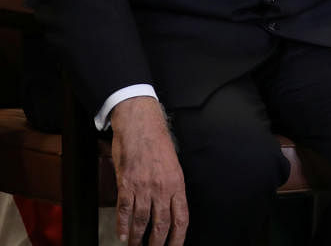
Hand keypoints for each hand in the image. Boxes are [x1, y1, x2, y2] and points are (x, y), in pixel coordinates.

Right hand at [109, 96, 187, 245]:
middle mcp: (162, 188)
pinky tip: (122, 234)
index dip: (178, 237)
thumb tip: (170, 207)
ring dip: (137, 238)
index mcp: (177, 183)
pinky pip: (124, 210)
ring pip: (141, 221)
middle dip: (157, 243)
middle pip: (161, 224)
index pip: (181, 218)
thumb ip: (172, 187)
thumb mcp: (173, 165)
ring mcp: (143, 187)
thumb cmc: (157, 142)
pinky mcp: (126, 184)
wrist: (140, 124)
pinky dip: (122, 225)